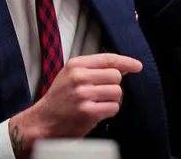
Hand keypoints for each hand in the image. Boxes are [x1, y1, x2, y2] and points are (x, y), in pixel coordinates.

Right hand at [7, 53, 142, 156]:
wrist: (44, 121)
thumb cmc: (59, 98)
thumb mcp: (71, 75)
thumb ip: (94, 69)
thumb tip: (123, 67)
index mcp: (75, 65)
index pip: (108, 59)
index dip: (126, 62)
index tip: (137, 66)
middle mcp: (79, 77)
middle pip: (116, 76)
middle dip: (114, 86)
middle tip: (102, 93)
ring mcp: (84, 94)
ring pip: (117, 92)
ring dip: (112, 100)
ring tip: (98, 103)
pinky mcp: (88, 111)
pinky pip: (113, 108)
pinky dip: (109, 111)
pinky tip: (97, 112)